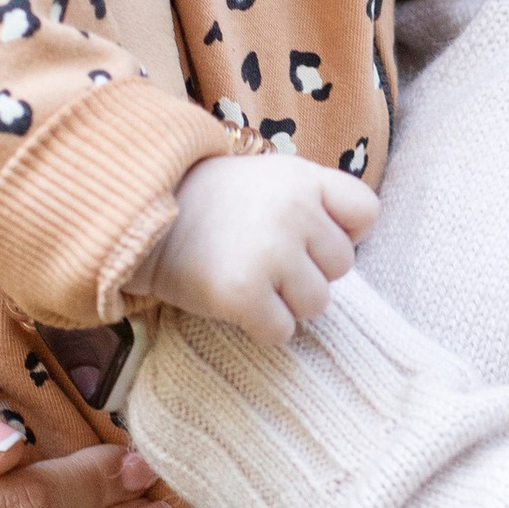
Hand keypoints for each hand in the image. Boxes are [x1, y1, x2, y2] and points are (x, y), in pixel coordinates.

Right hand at [130, 154, 378, 344]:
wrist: (142, 216)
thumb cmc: (215, 201)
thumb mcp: (272, 176)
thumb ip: (316, 200)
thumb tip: (352, 243)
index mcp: (303, 179)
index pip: (366, 213)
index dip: (342, 230)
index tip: (307, 232)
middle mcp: (293, 213)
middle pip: (342, 266)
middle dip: (309, 269)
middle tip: (266, 257)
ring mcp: (269, 254)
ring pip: (317, 304)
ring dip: (288, 302)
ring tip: (251, 278)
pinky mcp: (242, 294)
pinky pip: (282, 331)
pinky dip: (264, 327)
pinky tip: (238, 302)